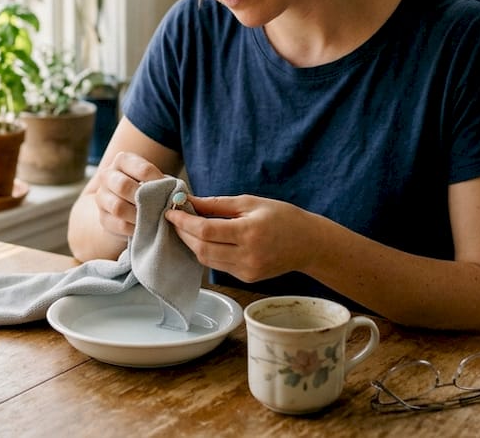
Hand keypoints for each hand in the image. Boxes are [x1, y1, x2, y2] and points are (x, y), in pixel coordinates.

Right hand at [90, 151, 167, 240]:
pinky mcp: (103, 218)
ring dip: (139, 214)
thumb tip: (179, 196)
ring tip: (152, 217)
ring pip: (118, 207)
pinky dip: (135, 228)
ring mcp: (101, 198)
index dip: (158, 182)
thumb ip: (162, 183)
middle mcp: (107, 176)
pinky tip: (144, 226)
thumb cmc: (144, 188)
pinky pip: (119, 225)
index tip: (170, 190)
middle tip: (159, 206)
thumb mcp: (151, 179)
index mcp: (122, 161)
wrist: (121, 204)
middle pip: (123, 186)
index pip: (142, 169)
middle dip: (144, 198)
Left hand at [166, 194, 318, 282]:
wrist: (308, 244)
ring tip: (188, 228)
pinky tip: (206, 240)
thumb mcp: (251, 202)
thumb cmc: (282, 217)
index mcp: (249, 232)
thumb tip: (189, 201)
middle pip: (202, 248)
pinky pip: (218, 266)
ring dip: (193, 244)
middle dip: (184, 234)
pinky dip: (207, 252)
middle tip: (176, 219)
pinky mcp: (247, 278)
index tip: (171, 212)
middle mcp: (247, 255)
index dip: (184, 222)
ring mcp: (247, 270)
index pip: (205, 231)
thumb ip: (218, 204)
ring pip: (206, 260)